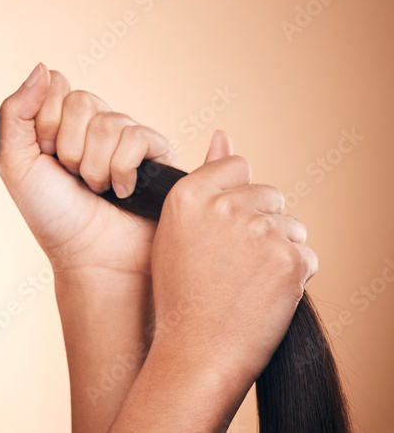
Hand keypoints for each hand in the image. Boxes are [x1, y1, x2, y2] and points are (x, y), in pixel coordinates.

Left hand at [0, 62, 176, 275]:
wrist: (88, 257)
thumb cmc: (52, 215)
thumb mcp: (16, 162)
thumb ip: (17, 111)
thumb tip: (42, 66)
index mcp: (63, 121)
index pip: (57, 85)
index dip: (46, 122)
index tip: (45, 155)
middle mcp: (96, 123)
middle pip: (82, 100)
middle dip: (68, 147)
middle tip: (71, 176)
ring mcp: (128, 137)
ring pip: (108, 122)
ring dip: (94, 166)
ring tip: (96, 189)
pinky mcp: (157, 153)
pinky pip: (136, 138)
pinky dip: (121, 171)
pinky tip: (122, 191)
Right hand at [148, 130, 317, 388]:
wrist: (197, 350)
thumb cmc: (183, 293)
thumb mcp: (178, 229)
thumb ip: (206, 180)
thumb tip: (223, 134)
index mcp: (187, 194)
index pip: (236, 167)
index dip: (235, 197)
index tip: (224, 228)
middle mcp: (222, 206)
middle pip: (268, 194)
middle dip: (262, 223)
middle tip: (234, 263)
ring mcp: (257, 230)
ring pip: (291, 225)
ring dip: (279, 249)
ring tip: (247, 281)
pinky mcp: (288, 258)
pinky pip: (307, 256)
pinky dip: (294, 276)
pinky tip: (265, 294)